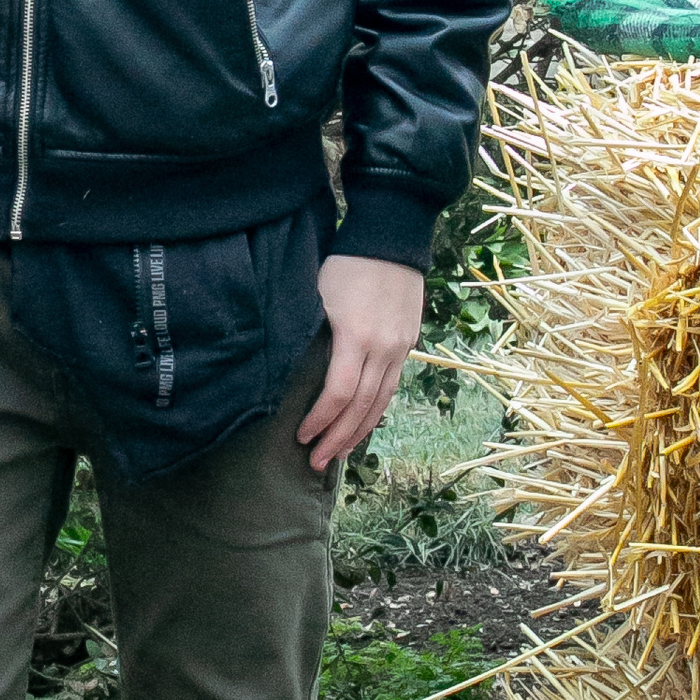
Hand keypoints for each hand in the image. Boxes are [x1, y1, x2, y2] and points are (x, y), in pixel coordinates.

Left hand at [297, 254, 424, 473]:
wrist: (392, 236)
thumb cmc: (346, 260)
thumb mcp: (320, 294)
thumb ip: (312, 333)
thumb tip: (291, 369)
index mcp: (356, 336)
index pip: (339, 393)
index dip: (320, 419)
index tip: (301, 436)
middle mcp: (384, 347)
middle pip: (362, 406)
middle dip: (338, 438)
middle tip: (317, 462)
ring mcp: (400, 347)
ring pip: (381, 402)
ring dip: (359, 432)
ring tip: (340, 454)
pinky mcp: (408, 343)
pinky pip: (392, 386)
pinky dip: (376, 410)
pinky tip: (363, 424)